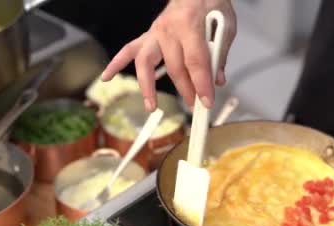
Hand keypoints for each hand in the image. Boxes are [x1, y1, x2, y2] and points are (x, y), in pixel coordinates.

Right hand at [100, 0, 235, 111]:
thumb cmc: (211, 3)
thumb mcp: (226, 25)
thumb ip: (220, 53)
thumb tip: (217, 80)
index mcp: (189, 24)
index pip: (195, 61)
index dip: (201, 83)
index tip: (207, 101)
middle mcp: (168, 28)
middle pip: (174, 67)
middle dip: (185, 90)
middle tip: (196, 107)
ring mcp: (155, 32)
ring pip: (146, 62)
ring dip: (147, 86)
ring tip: (151, 106)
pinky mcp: (149, 35)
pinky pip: (129, 49)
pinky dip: (116, 63)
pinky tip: (107, 77)